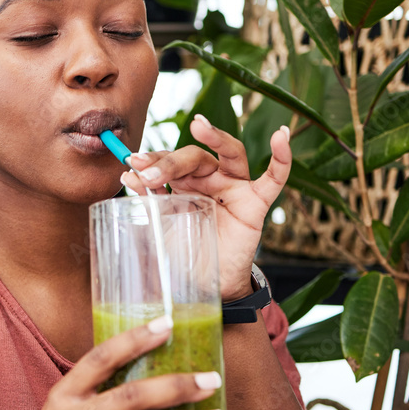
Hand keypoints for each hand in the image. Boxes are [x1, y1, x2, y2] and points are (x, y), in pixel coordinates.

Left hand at [121, 115, 291, 300]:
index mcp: (186, 181)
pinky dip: (281, 157)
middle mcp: (211, 178)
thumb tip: (127, 175)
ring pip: (230, 154)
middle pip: (195, 156)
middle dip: (170, 160)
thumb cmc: (184, 250)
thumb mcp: (161, 224)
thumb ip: (149, 200)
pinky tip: (281, 136)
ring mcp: (235, 187)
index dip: (152, 160)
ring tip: (199, 126)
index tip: (132, 162)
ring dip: (216, 138)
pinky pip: (274, 178)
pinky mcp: (256, 203)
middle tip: (146, 169)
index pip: (171, 160)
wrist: (205, 282)